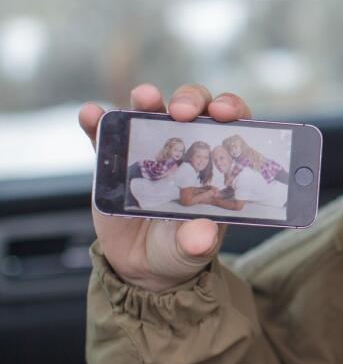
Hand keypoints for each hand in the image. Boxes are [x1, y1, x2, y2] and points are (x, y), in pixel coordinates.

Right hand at [79, 84, 251, 292]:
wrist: (143, 266)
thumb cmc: (181, 250)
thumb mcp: (193, 249)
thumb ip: (198, 242)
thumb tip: (202, 235)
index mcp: (216, 163)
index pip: (231, 126)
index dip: (231, 110)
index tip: (223, 113)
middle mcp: (186, 149)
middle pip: (193, 110)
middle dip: (190, 100)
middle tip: (181, 110)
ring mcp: (149, 151)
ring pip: (150, 114)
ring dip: (147, 101)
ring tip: (144, 97)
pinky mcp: (115, 162)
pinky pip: (105, 136)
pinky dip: (98, 122)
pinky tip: (91, 115)